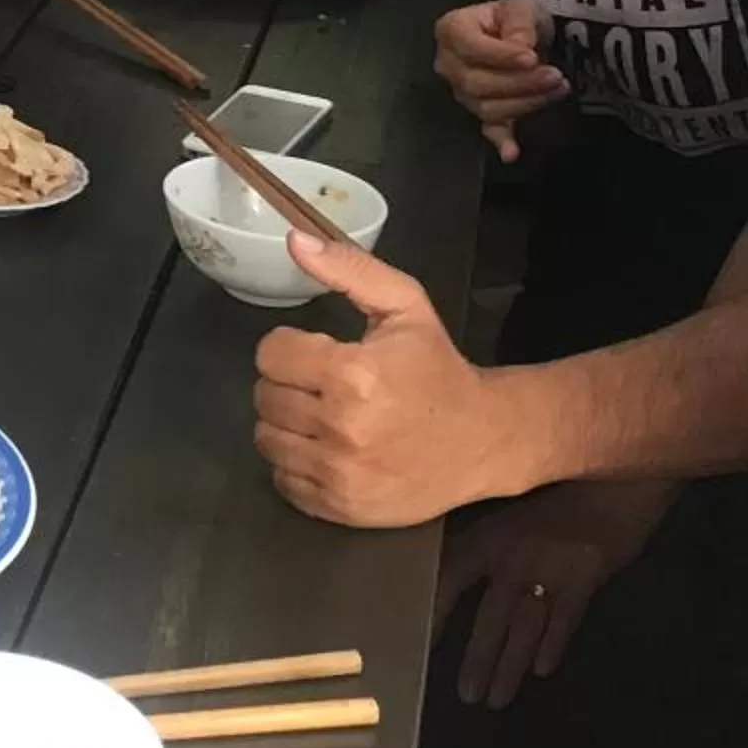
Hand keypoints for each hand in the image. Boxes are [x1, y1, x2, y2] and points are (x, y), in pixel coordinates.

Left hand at [252, 235, 526, 527]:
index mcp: (353, 373)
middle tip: (323, 385)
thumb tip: (294, 240)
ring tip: (323, 416)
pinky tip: (328, 449)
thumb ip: (349, 268)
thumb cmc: (437, 368)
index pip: (270, 353)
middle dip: (288, 384)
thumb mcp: (405, 305)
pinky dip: (296, 464)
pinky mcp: (340, 508)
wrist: (484, 439)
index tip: (318, 352)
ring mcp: (339, 474)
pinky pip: (282, 481)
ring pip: (266, 440)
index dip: (290, 347)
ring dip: (287, 424)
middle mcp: (341, 427)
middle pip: (264, 397)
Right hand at [434, 0, 569, 162]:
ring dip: (525, 102)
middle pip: (476, 83)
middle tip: (555, 75)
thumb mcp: (519, 7)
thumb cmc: (513, 18)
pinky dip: (501, 141)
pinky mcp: (480, 111)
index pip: (470, 47)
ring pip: (487, 107)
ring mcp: (461, 92)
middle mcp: (448, 64)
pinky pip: (488, 129)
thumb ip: (519, 23)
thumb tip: (521, 48)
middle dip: (520, 82)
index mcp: (451, 30)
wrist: (518, 34)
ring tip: (557, 88)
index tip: (531, 57)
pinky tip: (511, 153)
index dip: (500, 55)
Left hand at [436, 480, 673, 708]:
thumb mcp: (509, 507)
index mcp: (489, 537)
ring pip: (524, 628)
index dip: (434, 611)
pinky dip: (553, 645)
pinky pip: (565, 620)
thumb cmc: (554, 491)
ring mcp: (549, 570)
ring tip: (496, 699)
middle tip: (466, 696)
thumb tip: (450, 565)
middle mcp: (513, 558)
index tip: (419, 642)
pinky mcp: (584, 579)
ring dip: (510, 667)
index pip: (450, 578)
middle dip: (477, 659)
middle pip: (489, 618)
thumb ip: (485, 539)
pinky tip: (542, 671)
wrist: (609, 479)